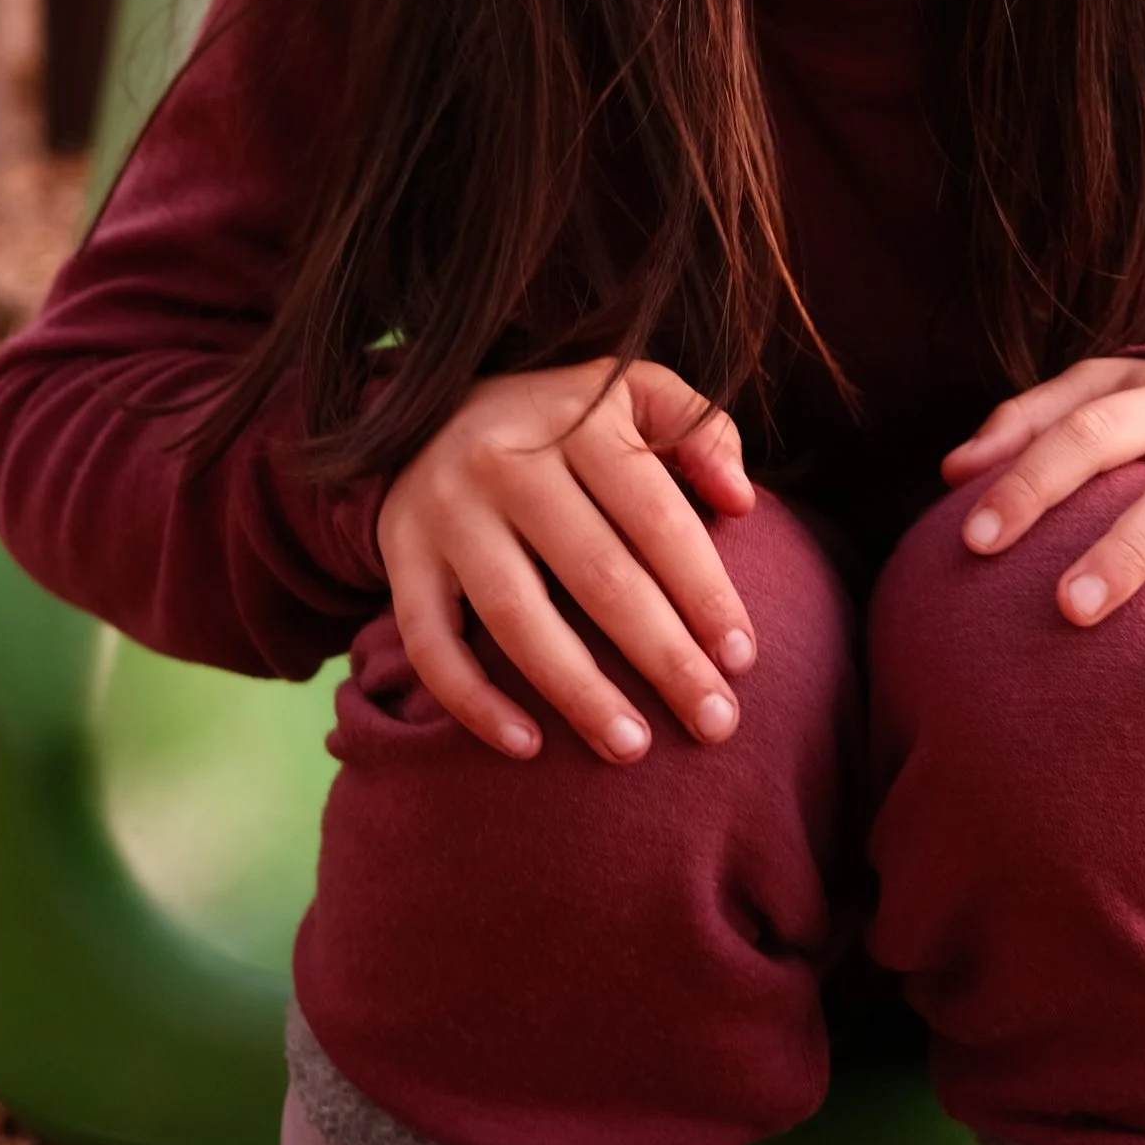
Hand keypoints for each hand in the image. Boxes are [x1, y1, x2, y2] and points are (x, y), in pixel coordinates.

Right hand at [375, 359, 756, 763]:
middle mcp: (507, 461)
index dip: (705, 593)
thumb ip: (698, 430)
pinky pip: (431, 643)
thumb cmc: (558, 421)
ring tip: (631, 749)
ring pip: (517, 616)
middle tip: (716, 723)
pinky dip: (473, 701)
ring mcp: (447, 511)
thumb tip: (743, 502)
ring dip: (578, 693)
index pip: (656, 519)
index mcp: (577, 420)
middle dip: (664, 658)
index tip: (743, 660)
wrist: (423, 410)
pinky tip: (527, 747)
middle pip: (598, 575)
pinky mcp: (401, 555)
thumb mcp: (632, 395)